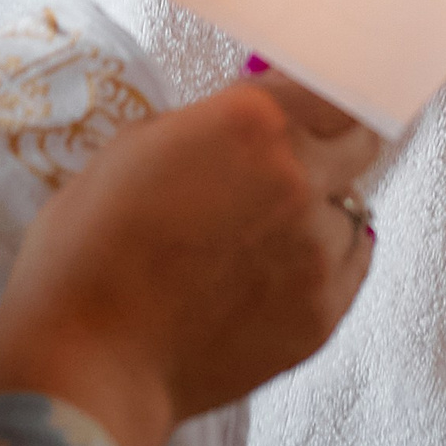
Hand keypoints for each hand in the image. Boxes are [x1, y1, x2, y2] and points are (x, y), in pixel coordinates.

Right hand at [0, 79, 376, 445]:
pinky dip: (323, 263)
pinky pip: (350, 266)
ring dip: (319, 212)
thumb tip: (245, 124)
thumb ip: (206, 124)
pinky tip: (277, 274)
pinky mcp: (323, 312)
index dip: (308, 100)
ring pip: (351, 208)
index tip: (295, 110)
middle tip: (291, 165)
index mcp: (251, 122)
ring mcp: (317, 248)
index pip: (327, 86)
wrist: (87, 359)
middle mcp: (299, 177)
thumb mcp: (131, 149)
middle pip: (358, 140)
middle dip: (330, 146)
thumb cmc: (86, 251)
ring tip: (261, 241)